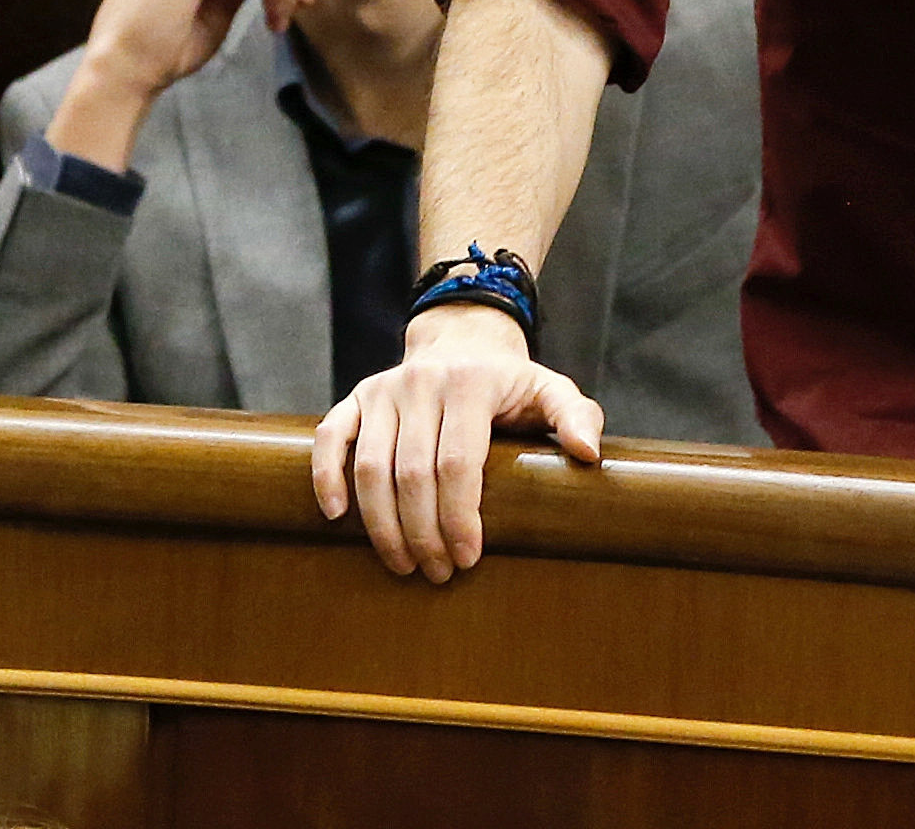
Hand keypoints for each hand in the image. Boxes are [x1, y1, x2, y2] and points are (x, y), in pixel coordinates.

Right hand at [311, 303, 607, 580]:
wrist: (462, 341)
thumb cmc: (509, 382)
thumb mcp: (550, 390)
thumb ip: (575, 416)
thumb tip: (587, 454)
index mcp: (470, 384)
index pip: (458, 463)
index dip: (459, 517)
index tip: (468, 558)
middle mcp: (421, 384)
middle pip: (412, 474)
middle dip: (423, 533)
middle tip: (438, 573)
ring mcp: (383, 390)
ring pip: (370, 467)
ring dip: (383, 525)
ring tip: (404, 565)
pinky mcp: (356, 398)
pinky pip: (332, 437)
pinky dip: (327, 476)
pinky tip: (337, 517)